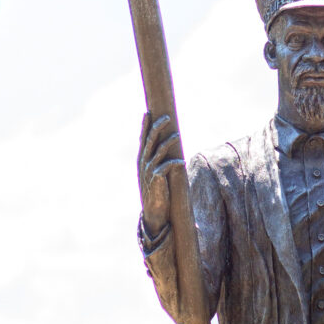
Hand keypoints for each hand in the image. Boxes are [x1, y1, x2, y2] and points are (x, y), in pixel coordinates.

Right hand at [138, 111, 182, 237]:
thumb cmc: (155, 190)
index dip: (145, 125)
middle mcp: (144, 163)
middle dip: (157, 127)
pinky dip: (174, 163)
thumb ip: (155, 160)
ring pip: (159, 151)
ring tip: (178, 135)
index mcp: (142, 159)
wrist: (153, 211)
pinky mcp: (157, 180)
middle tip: (167, 118)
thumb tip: (162, 146)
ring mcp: (149, 171)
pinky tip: (182, 161)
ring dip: (169, 142)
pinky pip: (166, 167)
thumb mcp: (152, 173)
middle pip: (150, 140)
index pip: (143, 138)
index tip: (148, 112)